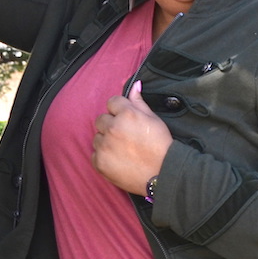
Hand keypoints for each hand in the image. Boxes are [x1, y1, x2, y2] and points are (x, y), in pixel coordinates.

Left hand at [92, 81, 172, 195]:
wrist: (162, 173)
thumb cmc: (160, 145)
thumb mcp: (153, 119)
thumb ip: (139, 101)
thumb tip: (135, 85)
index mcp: (126, 114)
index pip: (112, 102)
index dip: (119, 110)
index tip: (126, 119)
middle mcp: (112, 128)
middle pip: (101, 119)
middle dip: (110, 125)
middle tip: (124, 136)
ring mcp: (104, 146)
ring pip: (97, 138)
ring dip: (106, 141)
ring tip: (122, 149)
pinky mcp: (100, 163)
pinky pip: (95, 155)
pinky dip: (103, 157)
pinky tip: (117, 159)